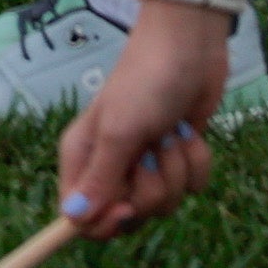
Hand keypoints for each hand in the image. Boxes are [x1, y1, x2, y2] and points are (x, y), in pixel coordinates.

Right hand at [55, 5, 226, 238]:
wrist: (189, 44)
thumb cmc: (145, 81)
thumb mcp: (119, 131)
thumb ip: (100, 180)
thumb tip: (72, 221)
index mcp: (84, 156)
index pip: (81, 217)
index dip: (105, 222)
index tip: (127, 208)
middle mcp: (112, 163)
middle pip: (126, 216)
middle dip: (149, 191)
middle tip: (151, 154)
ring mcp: (147, 161)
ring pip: (163, 203)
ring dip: (175, 170)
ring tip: (170, 132)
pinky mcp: (178, 156)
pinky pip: (191, 187)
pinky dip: (195, 161)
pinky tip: (188, 130)